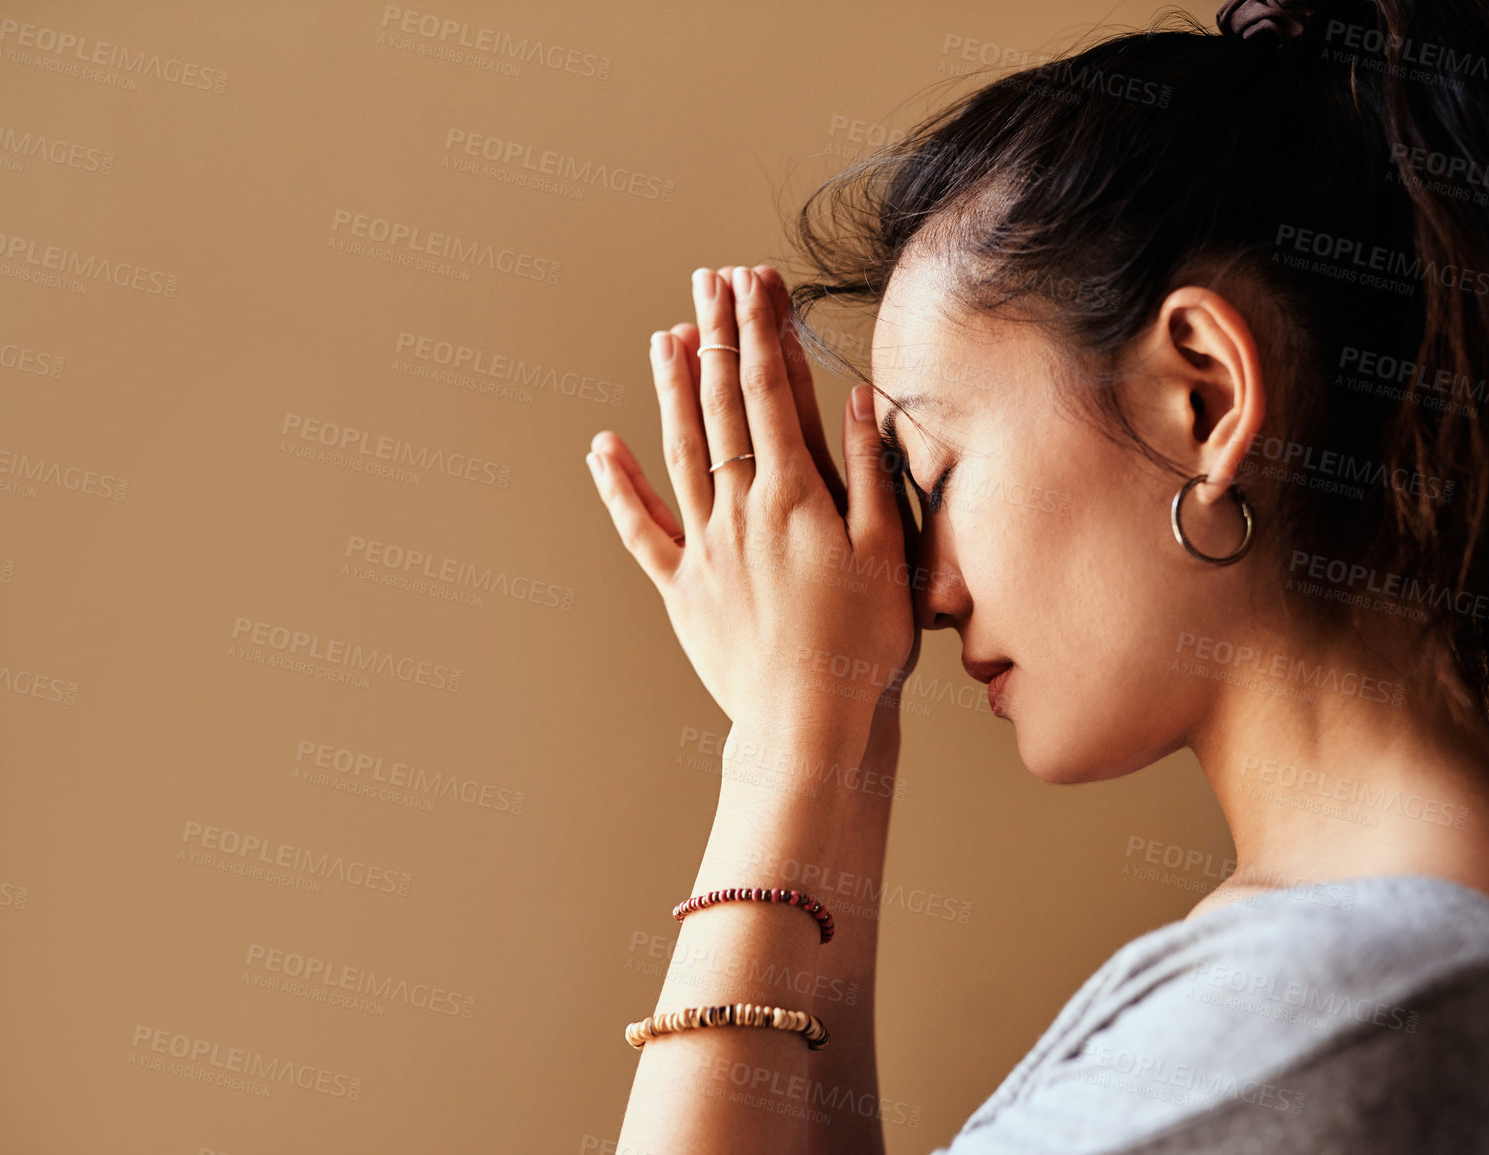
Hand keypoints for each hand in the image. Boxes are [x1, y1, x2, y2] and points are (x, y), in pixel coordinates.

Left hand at [587, 265, 916, 734]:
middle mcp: (740, 509)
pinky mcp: (682, 588)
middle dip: (716, 338)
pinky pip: (641, 527)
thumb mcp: (888, 551)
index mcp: (796, 495)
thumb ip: (867, 470)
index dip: (759, 330)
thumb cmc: (862, 644)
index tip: (752, 282)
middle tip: (708, 284)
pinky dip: (618, 485)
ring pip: (679, 450)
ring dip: (670, 389)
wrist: (808, 723)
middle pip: (721, 406)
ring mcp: (704, 547)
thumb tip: (854, 398)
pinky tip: (601, 446)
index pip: (770, 391)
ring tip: (664, 336)